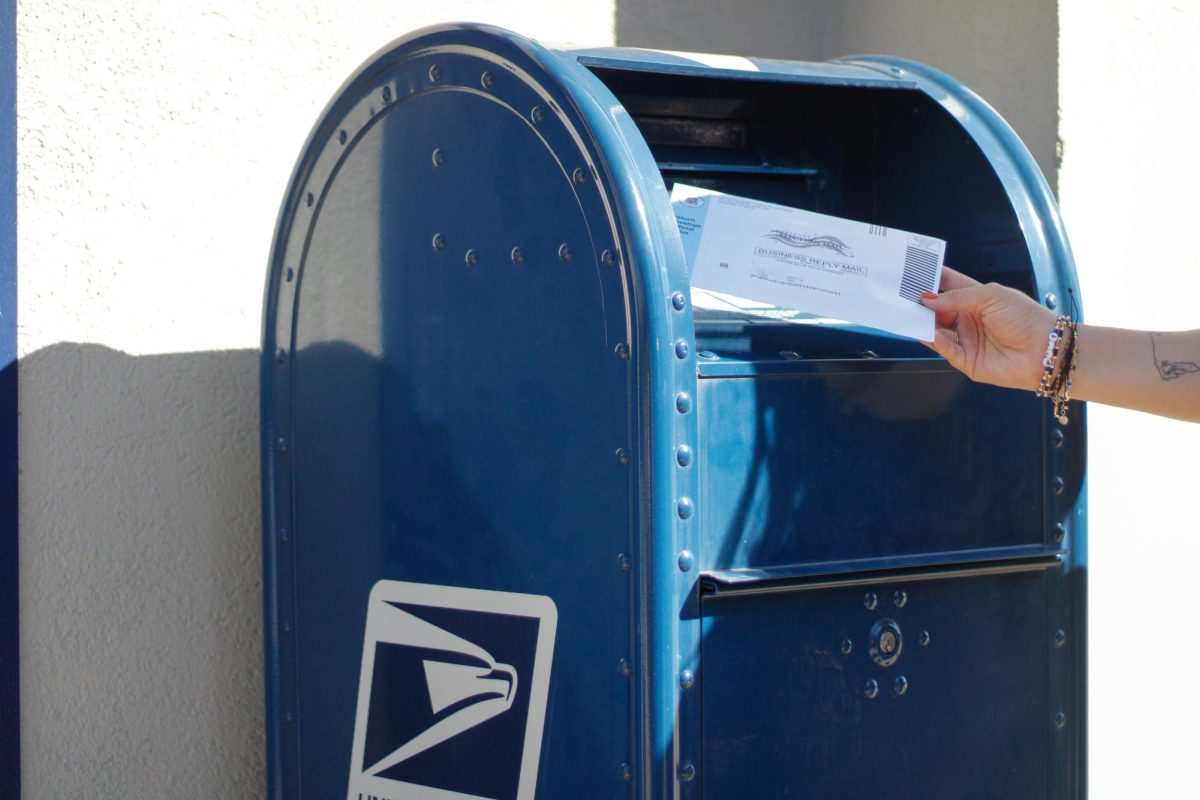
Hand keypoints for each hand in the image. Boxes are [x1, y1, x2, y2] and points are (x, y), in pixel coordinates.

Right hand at [919, 267, 1057, 390]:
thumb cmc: (1024, 317)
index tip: (910, 271)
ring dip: (922, 322)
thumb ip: (956, 297)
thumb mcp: (990, 296)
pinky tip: (925, 331)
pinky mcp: (965, 360)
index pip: (948, 285)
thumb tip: (927, 299)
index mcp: (976, 298)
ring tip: (907, 313)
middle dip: (920, 303)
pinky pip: (944, 349)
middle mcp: (967, 318)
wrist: (1045, 351)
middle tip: (899, 295)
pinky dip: (933, 340)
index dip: (930, 279)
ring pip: (936, 329)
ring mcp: (965, 339)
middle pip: (936, 309)